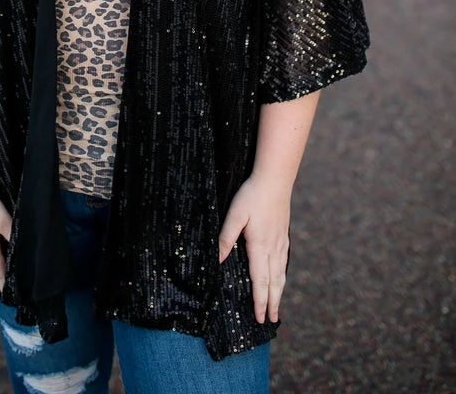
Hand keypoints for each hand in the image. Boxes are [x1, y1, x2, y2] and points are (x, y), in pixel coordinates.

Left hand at [218, 174, 290, 323]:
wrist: (275, 180)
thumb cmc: (252, 195)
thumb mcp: (234, 214)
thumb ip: (226, 237)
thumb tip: (217, 260)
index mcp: (259, 246)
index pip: (260, 281)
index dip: (259, 301)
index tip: (258, 317)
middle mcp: (273, 248)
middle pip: (273, 283)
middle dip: (271, 303)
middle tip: (270, 320)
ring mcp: (281, 242)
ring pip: (281, 274)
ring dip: (279, 293)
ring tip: (276, 307)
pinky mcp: (284, 236)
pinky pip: (284, 262)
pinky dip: (282, 277)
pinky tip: (281, 279)